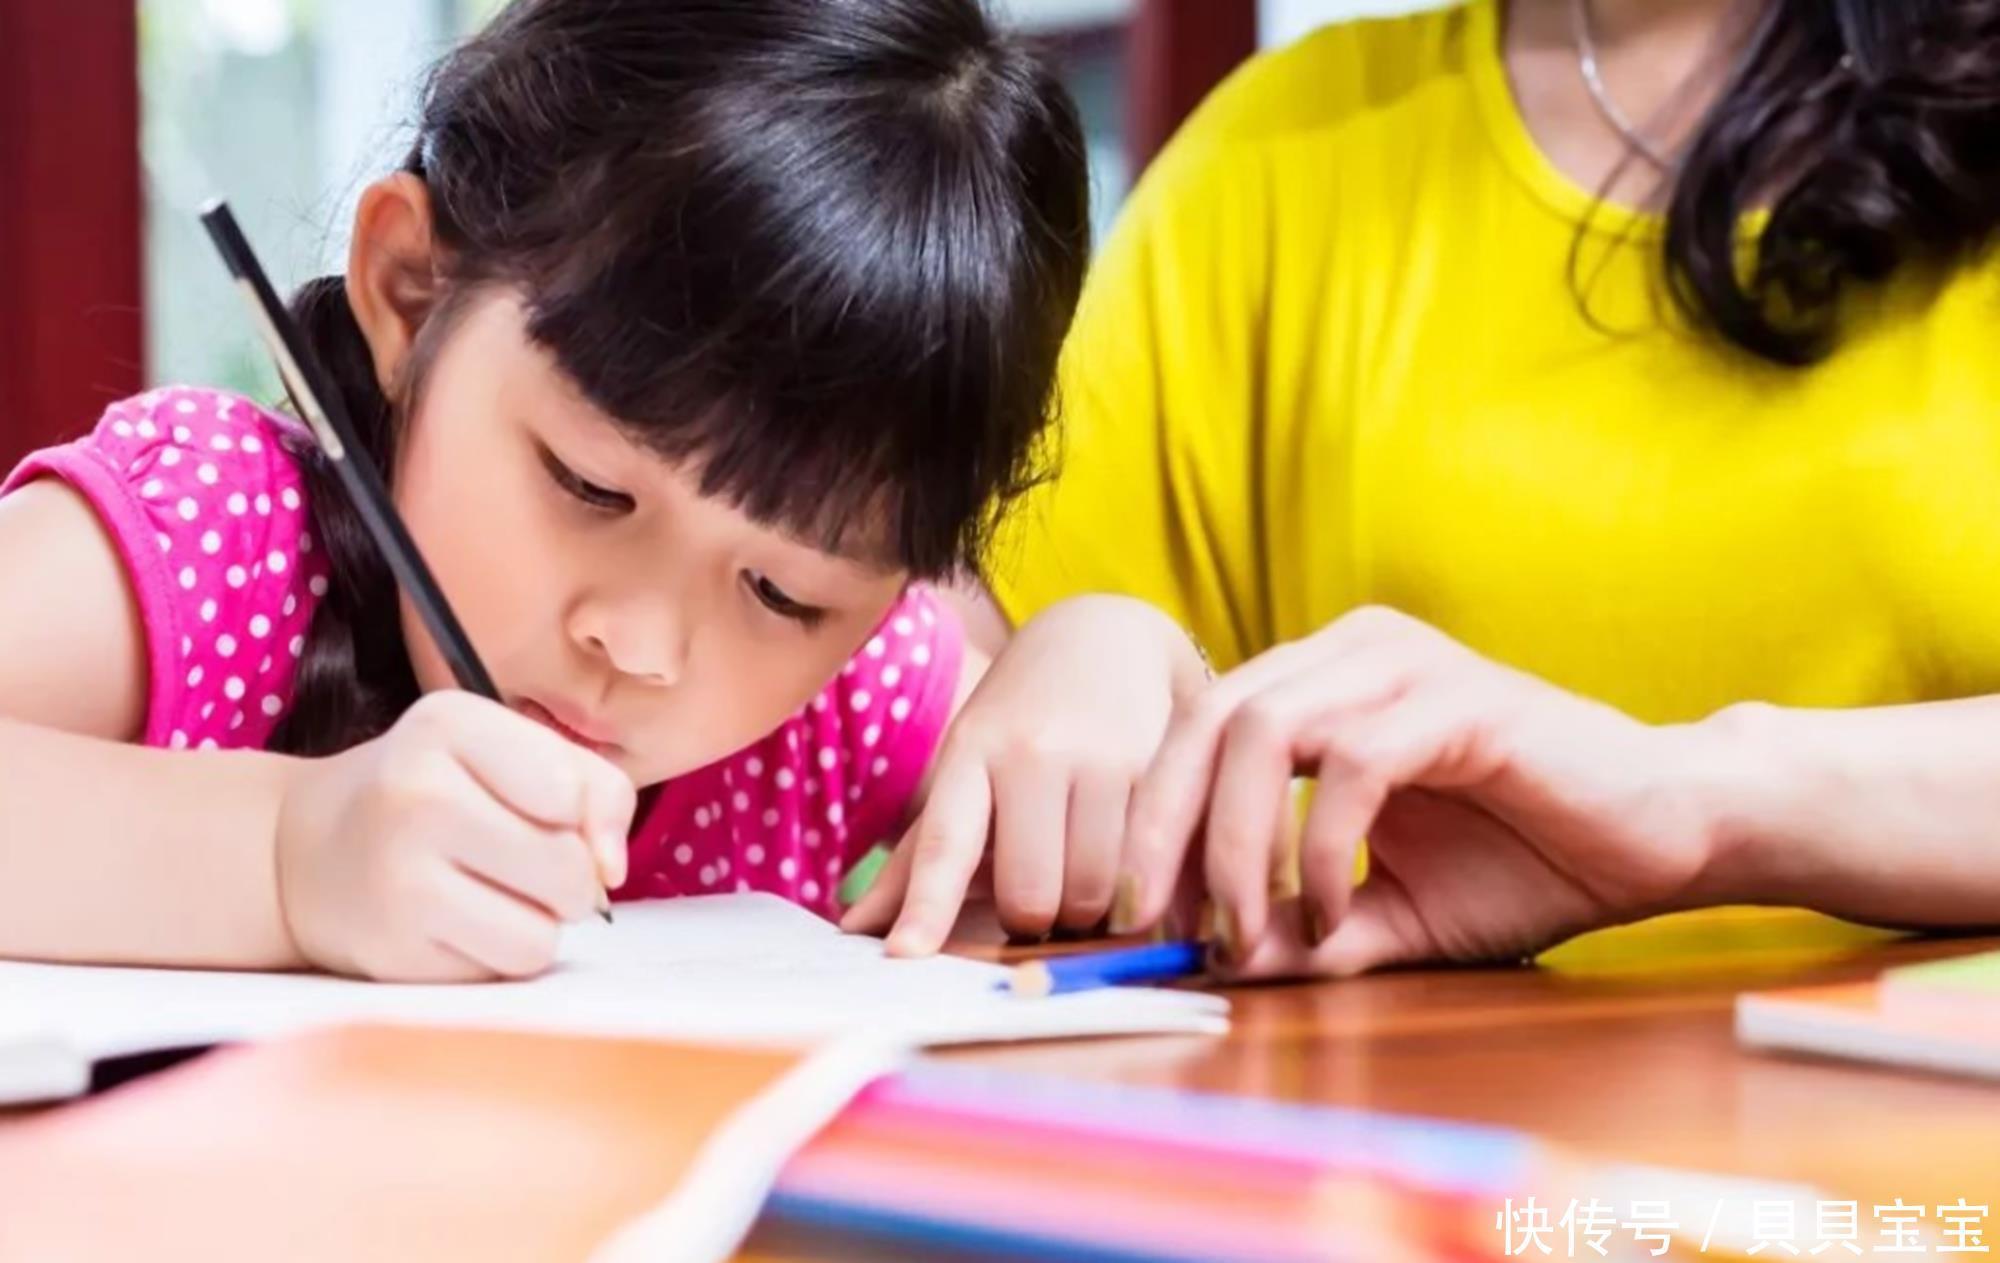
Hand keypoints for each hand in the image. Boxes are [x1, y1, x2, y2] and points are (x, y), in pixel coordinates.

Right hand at [275, 691, 634, 980]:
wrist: (308, 851)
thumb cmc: (433, 793)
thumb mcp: (508, 751)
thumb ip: (591, 788)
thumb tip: (610, 869)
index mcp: (449, 725)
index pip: (573, 789)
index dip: (585, 816)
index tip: (553, 815)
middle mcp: (417, 795)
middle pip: (568, 870)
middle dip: (569, 878)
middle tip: (522, 861)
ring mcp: (399, 878)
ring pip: (542, 935)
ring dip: (538, 924)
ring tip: (494, 894)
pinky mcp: (393, 952)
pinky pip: (502, 970)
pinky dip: (498, 954)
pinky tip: (459, 924)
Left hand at [841, 595, 1202, 954]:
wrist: (1104, 637)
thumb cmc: (1020, 722)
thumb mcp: (965, 769)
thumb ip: (919, 855)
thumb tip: (855, 929)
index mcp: (970, 754)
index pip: (943, 843)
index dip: (926, 905)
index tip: (905, 957)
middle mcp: (1032, 752)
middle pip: (1032, 894)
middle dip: (1036, 919)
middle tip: (1043, 898)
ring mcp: (1101, 758)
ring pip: (1096, 893)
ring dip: (1090, 909)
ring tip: (1086, 873)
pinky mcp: (1162, 769)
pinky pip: (1149, 871)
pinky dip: (1137, 889)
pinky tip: (1132, 861)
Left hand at [1121, 606, 1724, 976]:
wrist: (1666, 833)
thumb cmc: (1531, 862)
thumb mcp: (1392, 913)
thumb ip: (1305, 930)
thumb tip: (1210, 964)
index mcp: (1324, 683)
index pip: (1194, 732)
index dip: (1149, 821)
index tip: (1136, 918)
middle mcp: (1352, 654)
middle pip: (1205, 721)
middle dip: (1163, 831)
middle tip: (1160, 927)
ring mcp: (1404, 665)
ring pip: (1261, 730)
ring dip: (1233, 845)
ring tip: (1243, 931)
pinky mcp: (1458, 700)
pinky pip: (1350, 764)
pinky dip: (1321, 849)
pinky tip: (1333, 916)